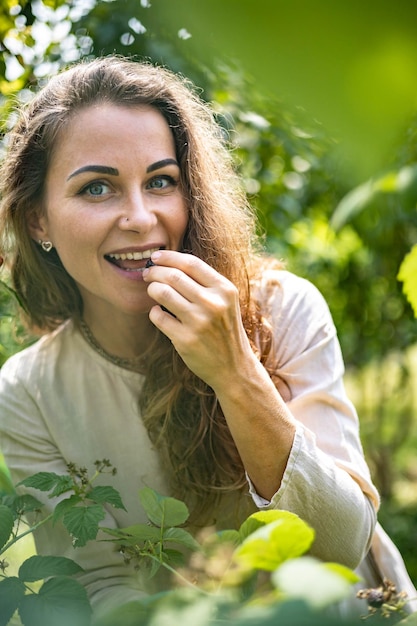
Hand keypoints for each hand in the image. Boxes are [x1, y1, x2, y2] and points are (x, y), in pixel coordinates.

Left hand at [142, 250, 257, 389]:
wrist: (234, 367)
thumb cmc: (226, 330)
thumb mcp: (226, 302)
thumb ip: (205, 283)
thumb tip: (171, 264)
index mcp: (225, 290)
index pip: (191, 263)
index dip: (169, 257)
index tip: (155, 257)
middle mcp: (213, 304)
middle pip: (173, 275)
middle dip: (155, 272)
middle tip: (148, 274)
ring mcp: (199, 322)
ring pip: (162, 293)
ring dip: (152, 289)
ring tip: (152, 291)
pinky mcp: (185, 340)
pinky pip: (158, 317)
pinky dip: (154, 312)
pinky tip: (158, 313)